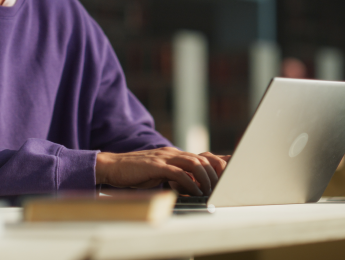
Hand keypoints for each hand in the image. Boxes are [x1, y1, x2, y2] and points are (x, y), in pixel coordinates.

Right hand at [95, 147, 229, 195]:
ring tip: (210, 190)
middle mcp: (171, 153)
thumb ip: (175, 176)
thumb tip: (192, 186)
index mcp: (174, 154)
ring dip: (205, 178)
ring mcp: (164, 157)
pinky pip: (178, 173)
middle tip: (222, 186)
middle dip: (215, 172)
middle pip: (202, 158)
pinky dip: (189, 182)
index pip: (201, 155)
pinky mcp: (156, 165)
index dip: (218, 162)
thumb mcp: (159, 173)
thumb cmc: (135, 173)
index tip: (231, 171)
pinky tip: (194, 191)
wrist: (113, 167)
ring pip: (193, 163)